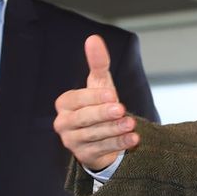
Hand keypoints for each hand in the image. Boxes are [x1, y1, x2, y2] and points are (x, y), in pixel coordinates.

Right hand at [54, 35, 138, 171]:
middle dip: (103, 114)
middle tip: (121, 109)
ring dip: (114, 130)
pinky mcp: (84, 156)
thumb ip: (97, 63)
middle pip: (84, 119)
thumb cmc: (100, 105)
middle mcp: (63, 123)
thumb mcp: (100, 84)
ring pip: (94, 135)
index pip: (77, 99)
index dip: (94, 98)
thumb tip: (93, 38)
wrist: (103, 136)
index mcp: (64, 104)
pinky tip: (133, 138)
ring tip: (132, 124)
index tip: (112, 95)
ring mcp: (72, 142)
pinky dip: (119, 144)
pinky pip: (102, 150)